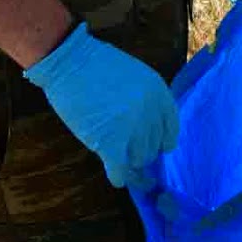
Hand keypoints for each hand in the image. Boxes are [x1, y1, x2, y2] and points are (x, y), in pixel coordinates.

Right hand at [25, 22, 177, 187]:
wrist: (71, 62)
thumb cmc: (98, 66)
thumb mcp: (136, 77)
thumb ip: (147, 101)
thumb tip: (150, 130)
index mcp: (159, 93)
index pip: (171, 128)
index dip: (163, 141)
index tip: (159, 148)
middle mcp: (151, 112)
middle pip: (154, 146)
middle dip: (142, 151)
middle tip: (129, 152)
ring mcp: (131, 128)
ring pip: (138, 159)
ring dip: (130, 162)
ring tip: (119, 159)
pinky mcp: (110, 142)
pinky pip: (120, 169)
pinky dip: (120, 177)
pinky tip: (118, 179)